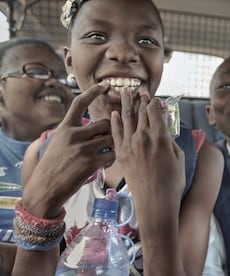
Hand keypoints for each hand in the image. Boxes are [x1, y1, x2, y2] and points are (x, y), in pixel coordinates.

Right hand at [22, 81, 114, 217]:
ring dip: (112, 146)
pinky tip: (106, 163)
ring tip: (106, 154)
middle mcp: (73, 135)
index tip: (104, 85)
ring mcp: (82, 148)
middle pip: (105, 123)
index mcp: (64, 128)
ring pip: (111, 139)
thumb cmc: (49, 168)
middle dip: (110, 132)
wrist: (44, 189)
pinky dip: (112, 158)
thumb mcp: (52, 144)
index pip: (80, 103)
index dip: (93, 92)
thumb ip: (64, 133)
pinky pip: (112, 154)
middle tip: (106, 142)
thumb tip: (72, 129)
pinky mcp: (90, 163)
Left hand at [111, 89, 185, 230]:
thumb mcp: (179, 158)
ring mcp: (130, 145)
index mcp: (161, 137)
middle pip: (141, 112)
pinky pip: (115, 133)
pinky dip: (115, 121)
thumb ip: (171, 141)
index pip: (155, 111)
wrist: (154, 203)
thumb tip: (164, 131)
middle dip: (140, 99)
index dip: (154, 102)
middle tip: (138, 91)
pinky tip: (114, 113)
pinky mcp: (121, 154)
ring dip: (125, 103)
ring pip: (127, 118)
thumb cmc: (172, 183)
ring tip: (123, 92)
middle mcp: (144, 137)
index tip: (153, 97)